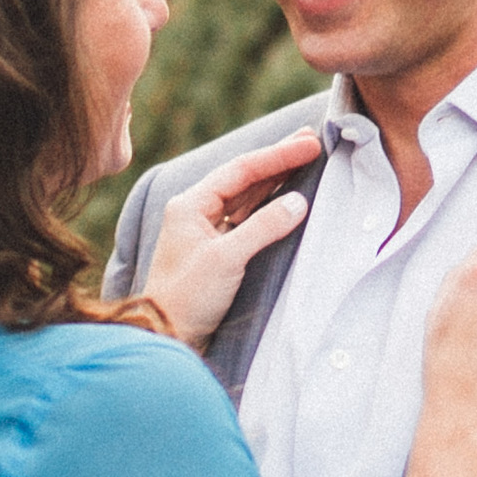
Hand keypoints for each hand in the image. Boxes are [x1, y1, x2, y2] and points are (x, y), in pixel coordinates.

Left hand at [140, 130, 323, 350]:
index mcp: (190, 204)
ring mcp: (205, 230)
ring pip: (246, 196)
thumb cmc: (187, 297)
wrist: (166, 335)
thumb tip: (298, 203)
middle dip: (277, 160)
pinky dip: (268, 206)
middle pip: (243, 178)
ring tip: (303, 160)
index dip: (277, 155)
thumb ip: (263, 227)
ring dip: (275, 180)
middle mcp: (196, 211)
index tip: (308, 144)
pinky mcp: (216, 251)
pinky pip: (246, 218)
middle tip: (310, 140)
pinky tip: (286, 197)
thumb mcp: (226, 259)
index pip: (240, 170)